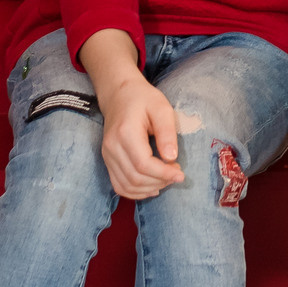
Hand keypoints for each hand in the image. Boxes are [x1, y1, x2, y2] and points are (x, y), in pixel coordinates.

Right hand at [81, 31, 184, 198]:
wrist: (119, 94)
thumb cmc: (143, 99)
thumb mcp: (161, 108)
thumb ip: (167, 132)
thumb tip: (171, 158)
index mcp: (125, 133)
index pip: (143, 164)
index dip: (163, 174)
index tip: (180, 174)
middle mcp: (112, 147)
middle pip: (135, 178)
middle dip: (159, 182)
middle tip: (176, 174)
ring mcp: (107, 155)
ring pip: (126, 185)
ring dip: (149, 189)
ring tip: (166, 179)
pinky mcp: (107, 160)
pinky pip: (119, 185)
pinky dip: (136, 192)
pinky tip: (152, 187)